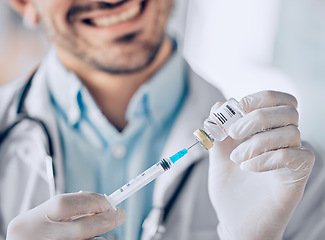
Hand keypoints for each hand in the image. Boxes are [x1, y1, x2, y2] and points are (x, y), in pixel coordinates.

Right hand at [6, 192, 125, 239]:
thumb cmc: (34, 234)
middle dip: (105, 220)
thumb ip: (67, 211)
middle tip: (120, 215)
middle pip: (80, 229)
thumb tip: (101, 204)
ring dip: (99, 236)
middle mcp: (35, 239)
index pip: (65, 204)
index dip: (91, 201)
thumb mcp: (42, 219)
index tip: (108, 202)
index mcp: (30, 222)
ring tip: (103, 230)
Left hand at [208, 91, 314, 239]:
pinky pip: (294, 156)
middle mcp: (283, 141)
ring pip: (291, 132)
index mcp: (266, 131)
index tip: (238, 106)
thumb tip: (218, 105)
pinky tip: (248, 167)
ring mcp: (292, 159)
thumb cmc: (229, 188)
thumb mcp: (217, 156)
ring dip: (257, 142)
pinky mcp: (296, 177)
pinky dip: (267, 158)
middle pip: (288, 112)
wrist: (235, 221)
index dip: (260, 98)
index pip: (278, 100)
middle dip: (257, 117)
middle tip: (233, 133)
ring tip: (237, 159)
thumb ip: (218, 132)